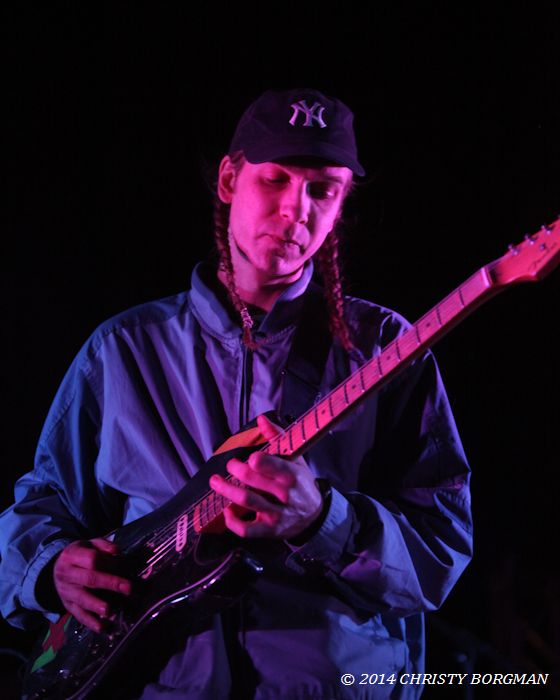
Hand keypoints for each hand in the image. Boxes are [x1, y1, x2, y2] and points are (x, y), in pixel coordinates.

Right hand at [52, 538, 131, 632]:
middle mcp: (67, 574)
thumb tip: (117, 552)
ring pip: (81, 599)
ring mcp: (66, 591)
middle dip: (110, 583)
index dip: (108, 562)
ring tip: (110, 611)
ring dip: (96, 605)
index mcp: (72, 555)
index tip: (122, 565)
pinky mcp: (67, 605)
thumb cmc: (80, 554)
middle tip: (128, 588)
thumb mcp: (89, 543)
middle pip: (89, 578)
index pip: (92, 559)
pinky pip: (78, 615)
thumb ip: (104, 546)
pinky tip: (102, 627)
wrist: (56, 568)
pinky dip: (90, 622)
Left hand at [210, 415, 322, 539]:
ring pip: (246, 501)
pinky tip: (227, 510)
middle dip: (235, 469)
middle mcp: (284, 495)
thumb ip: (277, 438)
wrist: (315, 515)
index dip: (257, 460)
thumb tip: (261, 419)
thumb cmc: (301, 483)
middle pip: (252, 480)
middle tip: (230, 465)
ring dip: (226, 490)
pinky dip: (232, 521)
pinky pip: (246, 530)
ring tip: (215, 481)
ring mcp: (276, 514)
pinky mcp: (268, 530)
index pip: (272, 465)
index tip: (250, 457)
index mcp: (291, 475)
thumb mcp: (296, 459)